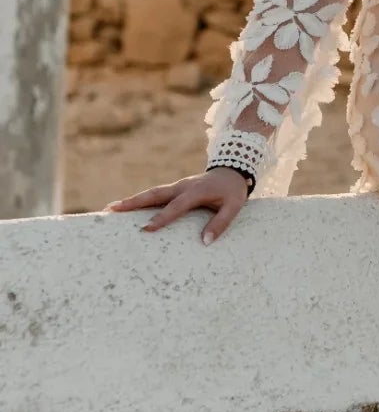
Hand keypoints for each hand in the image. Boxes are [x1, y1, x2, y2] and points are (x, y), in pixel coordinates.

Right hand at [108, 169, 248, 244]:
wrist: (232, 170)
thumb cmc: (233, 191)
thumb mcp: (234, 206)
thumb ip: (221, 223)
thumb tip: (205, 242)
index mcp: (196, 191)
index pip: (176, 206)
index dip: (162, 218)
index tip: (146, 229)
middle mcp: (182, 187)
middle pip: (154, 194)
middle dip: (133, 202)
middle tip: (112, 209)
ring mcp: (176, 186)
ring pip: (151, 193)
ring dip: (131, 200)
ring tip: (110, 209)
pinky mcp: (174, 189)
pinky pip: (155, 195)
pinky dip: (140, 200)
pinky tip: (126, 208)